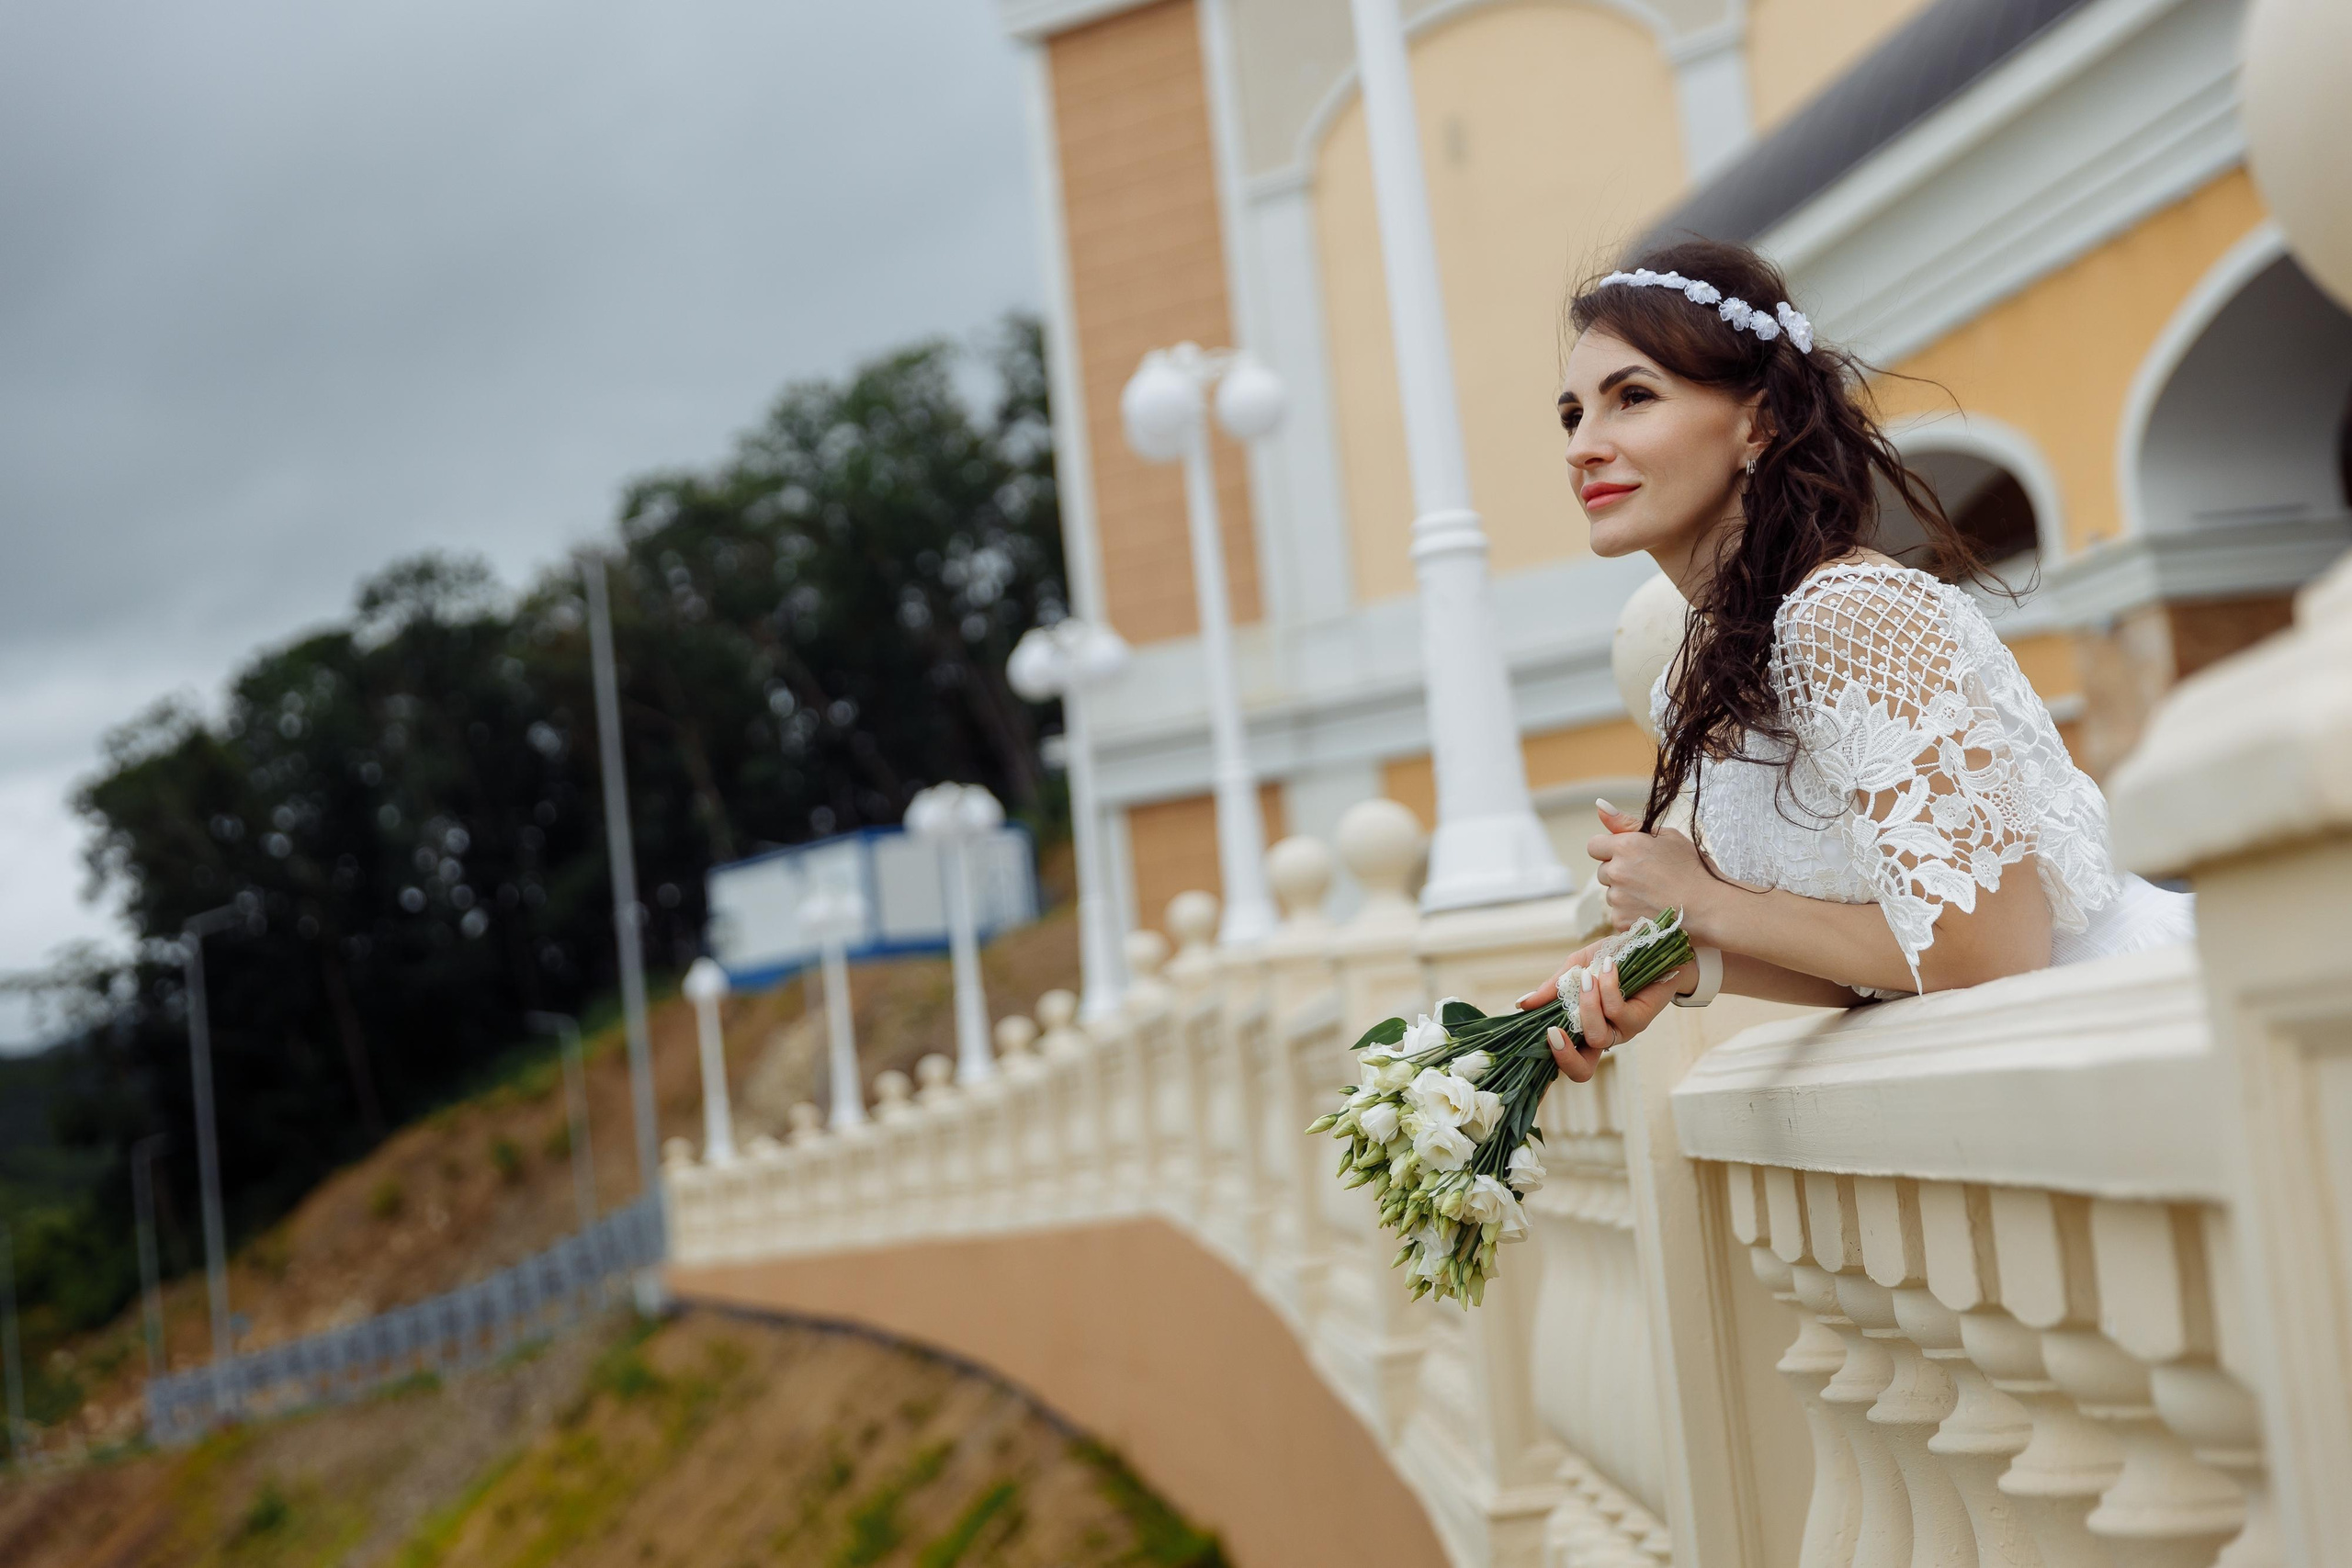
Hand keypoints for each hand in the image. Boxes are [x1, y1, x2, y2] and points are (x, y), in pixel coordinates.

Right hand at [1514, 937, 1688, 1082]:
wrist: (1653, 945)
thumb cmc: (1614, 958)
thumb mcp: (1577, 967)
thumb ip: (1553, 988)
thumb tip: (1522, 1004)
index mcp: (1582, 1029)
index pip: (1566, 1060)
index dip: (1553, 1059)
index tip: (1542, 1033)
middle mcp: (1602, 1036)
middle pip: (1581, 1071)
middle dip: (1564, 1055)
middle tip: (1552, 1031)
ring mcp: (1622, 1031)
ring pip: (1596, 1036)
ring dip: (1586, 1006)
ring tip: (1588, 977)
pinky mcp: (1640, 1019)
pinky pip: (1615, 1011)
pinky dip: (1608, 987)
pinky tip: (1609, 966)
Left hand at [1586, 799, 1709, 934]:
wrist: (1709, 906)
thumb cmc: (1693, 868)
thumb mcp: (1667, 836)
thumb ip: (1628, 823)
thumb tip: (1599, 805)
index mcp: (1625, 847)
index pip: (1594, 846)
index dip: (1609, 850)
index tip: (1628, 856)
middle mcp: (1616, 872)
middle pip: (1604, 871)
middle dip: (1620, 873)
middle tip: (1650, 877)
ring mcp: (1618, 899)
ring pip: (1612, 895)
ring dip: (1626, 894)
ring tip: (1656, 895)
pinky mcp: (1622, 922)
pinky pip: (1619, 915)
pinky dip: (1632, 914)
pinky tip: (1654, 910)